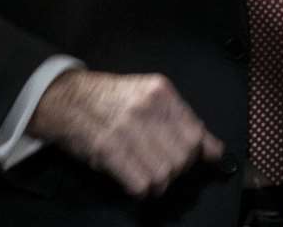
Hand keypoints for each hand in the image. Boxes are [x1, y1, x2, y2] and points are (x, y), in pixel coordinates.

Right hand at [28, 70, 223, 198]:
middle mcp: (149, 107)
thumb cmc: (111, 99)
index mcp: (163, 93)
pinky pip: (140, 181)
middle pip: (183, 155)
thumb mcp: (150, 97)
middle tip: (166, 170)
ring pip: (164, 171)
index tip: (192, 160)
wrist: (68, 98)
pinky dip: (143, 190)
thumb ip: (182, 120)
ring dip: (160, 183)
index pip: (196, 132)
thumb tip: (214, 149)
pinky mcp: (108, 148)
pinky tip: (137, 185)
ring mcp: (128, 128)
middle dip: (178, 170)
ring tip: (150, 179)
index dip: (197, 153)